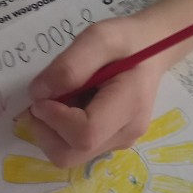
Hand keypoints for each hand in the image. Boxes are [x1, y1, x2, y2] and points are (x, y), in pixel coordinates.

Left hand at [25, 15, 166, 167]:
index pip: (84, 134)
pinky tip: (74, 105)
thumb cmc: (128, 40)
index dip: (54, 118)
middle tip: (45, 99)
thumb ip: (69, 65)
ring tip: (64, 98)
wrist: (154, 49)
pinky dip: (62, 131)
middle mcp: (127, 132)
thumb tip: (38, 94)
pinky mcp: (111, 142)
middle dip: (46, 130)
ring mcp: (120, 141)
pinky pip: (76, 148)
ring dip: (53, 129)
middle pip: (70, 154)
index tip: (43, 94)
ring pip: (69, 154)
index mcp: (130, 105)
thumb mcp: (99, 37)